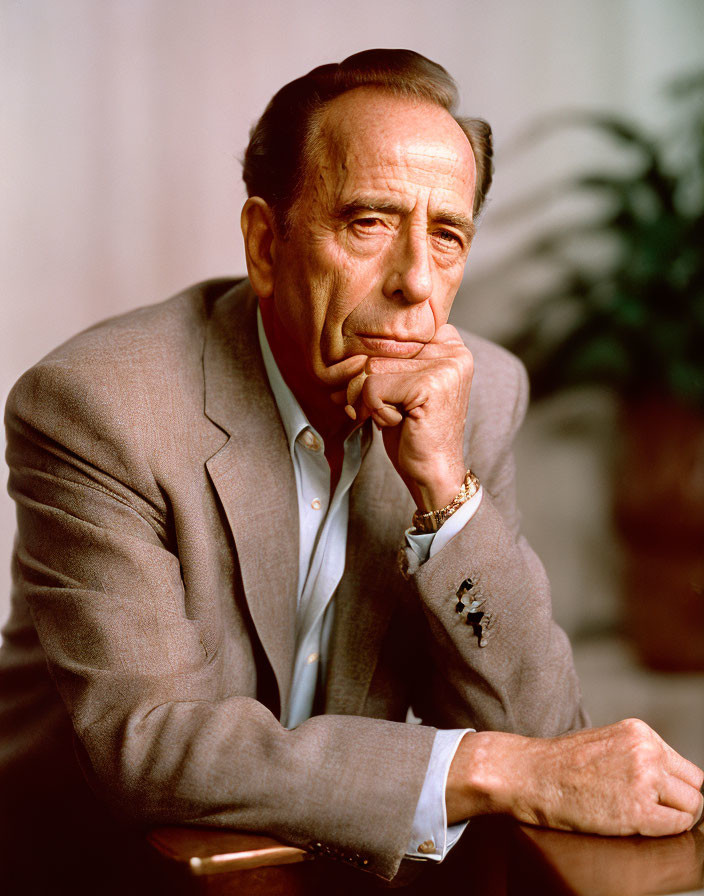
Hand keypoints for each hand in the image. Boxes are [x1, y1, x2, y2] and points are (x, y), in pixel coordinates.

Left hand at [337, 324, 473, 509]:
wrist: (435, 471)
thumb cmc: (414, 431)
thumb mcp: (400, 387)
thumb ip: (384, 360)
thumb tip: (340, 356)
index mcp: (450, 343)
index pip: (389, 338)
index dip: (378, 368)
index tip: (390, 394)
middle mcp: (453, 350)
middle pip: (379, 352)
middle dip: (369, 387)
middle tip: (388, 412)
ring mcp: (445, 366)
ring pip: (372, 369)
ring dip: (371, 401)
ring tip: (397, 417)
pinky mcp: (430, 385)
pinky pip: (373, 387)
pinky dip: (375, 411)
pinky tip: (399, 423)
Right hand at [447, 718, 703, 835]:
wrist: (529, 775)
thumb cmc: (559, 764)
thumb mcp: (605, 743)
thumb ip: (637, 754)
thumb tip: (668, 781)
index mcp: (639, 732)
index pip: (685, 766)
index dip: (675, 786)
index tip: (662, 797)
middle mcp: (646, 750)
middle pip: (694, 786)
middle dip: (679, 801)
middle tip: (653, 809)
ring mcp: (644, 779)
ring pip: (691, 806)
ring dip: (672, 816)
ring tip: (641, 815)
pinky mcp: (638, 809)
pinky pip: (677, 826)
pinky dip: (663, 830)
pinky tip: (636, 823)